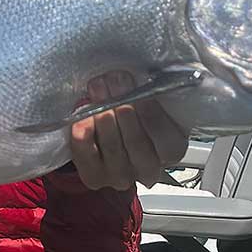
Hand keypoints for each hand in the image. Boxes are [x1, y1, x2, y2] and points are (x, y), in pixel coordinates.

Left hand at [70, 70, 188, 190]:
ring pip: (112, 147)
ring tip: (97, 86)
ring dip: (102, 113)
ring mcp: (121, 176)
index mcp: (171, 150)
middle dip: (122, 105)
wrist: (108, 136)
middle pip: (136, 141)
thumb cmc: (136, 112)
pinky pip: (87, 156)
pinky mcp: (95, 178)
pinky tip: (81, 113)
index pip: (167, 139)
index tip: (138, 84)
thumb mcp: (152, 101)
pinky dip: (83, 132)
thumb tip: (143, 72)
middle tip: (113, 78)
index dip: (151, 112)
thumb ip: (153, 93)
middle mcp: (149, 169)